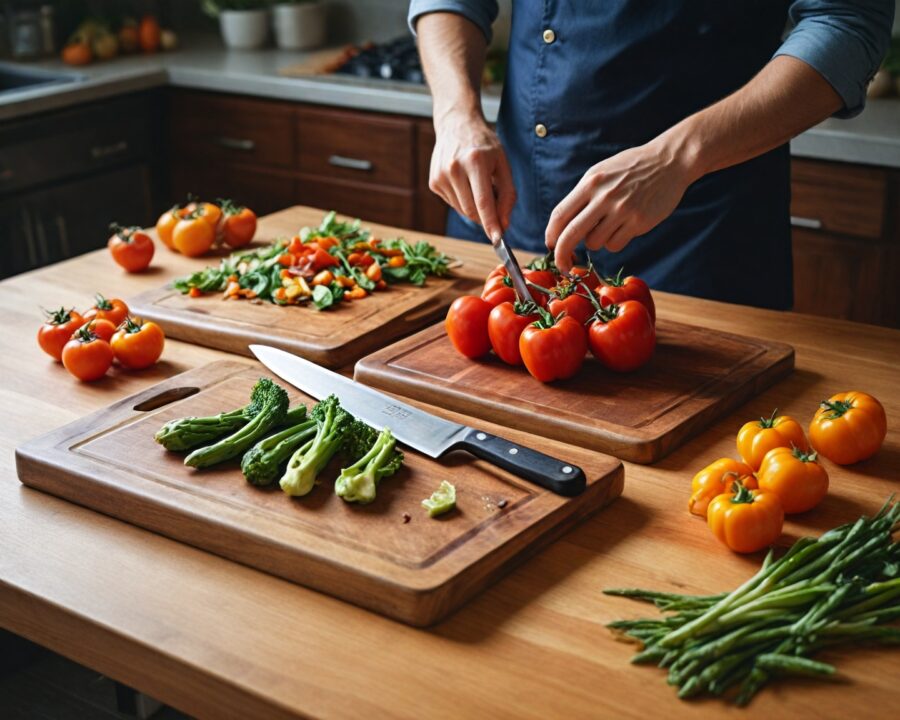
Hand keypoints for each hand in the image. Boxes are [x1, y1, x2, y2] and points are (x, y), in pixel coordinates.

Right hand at [430, 110, 515, 241]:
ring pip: (462, 210)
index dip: (491, 223)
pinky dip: (463, 201)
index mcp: (474, 161)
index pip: (483, 202)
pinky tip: (465, 184)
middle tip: (496, 206)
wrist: (456, 124)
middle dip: (486, 217)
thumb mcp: (503, 163)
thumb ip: (507, 194)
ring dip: (475, 209)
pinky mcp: (433, 182)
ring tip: (480, 187)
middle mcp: (454, 168)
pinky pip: (453, 203)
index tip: (498, 240)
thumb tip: (504, 223)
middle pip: (471, 210)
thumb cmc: (484, 145)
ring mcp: (440, 175)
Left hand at [545, 138, 697, 270]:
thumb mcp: (601, 173)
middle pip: (571, 235)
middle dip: (561, 255)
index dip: (551, 235)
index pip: (560, 215)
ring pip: (594, 243)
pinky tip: (624, 227)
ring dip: (597, 241)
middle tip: (562, 265)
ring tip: (610, 224)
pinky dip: (614, 242)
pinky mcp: (639, 222)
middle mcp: (604, 197)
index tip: (550, 246)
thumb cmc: (630, 169)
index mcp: (590, 183)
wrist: (669, 161)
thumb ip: (582, 196)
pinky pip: (614, 246)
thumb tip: (561, 228)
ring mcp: (622, 210)